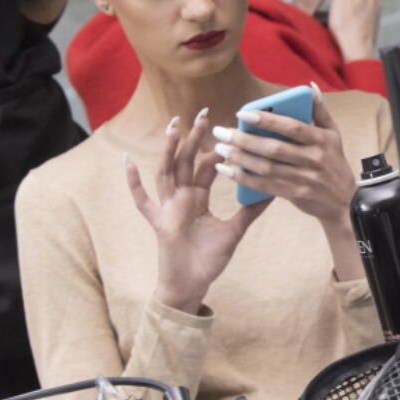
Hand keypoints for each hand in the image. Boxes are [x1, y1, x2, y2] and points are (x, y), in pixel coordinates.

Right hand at [126, 111, 269, 313]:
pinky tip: (127, 163)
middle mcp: (181, 198)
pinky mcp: (159, 222)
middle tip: (202, 114)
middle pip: (186, 162)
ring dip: (169, 150)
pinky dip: (134, 183)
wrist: (192, 285)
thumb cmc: (209, 260)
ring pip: (166, 173)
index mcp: (197, 198)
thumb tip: (271, 193)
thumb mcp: (233, 232)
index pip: (206, 167)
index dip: (215, 149)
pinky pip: (143, 201)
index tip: (227, 129)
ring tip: (173, 126)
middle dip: (193, 138)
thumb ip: (248, 212)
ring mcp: (167, 208)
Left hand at [212, 87, 356, 226]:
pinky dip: (244, 178)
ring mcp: (304, 179)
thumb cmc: (335, 163)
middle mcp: (313, 159)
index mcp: (322, 140)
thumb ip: (319, 111)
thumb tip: (309, 87)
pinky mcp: (295, 194)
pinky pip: (265, 185)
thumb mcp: (334, 135)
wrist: (345, 201)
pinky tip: (228, 170)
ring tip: (220, 149)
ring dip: (240, 158)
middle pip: (273, 148)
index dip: (266, 119)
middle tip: (221, 132)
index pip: (291, 127)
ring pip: (266, 167)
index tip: (242, 113)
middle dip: (244, 139)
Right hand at [328, 0, 390, 61]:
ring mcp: (376, 14)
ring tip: (346, 5)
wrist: (356, 53)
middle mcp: (377, 1)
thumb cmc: (348, 26)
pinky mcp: (372, 25)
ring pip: (372, 1)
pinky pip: (368, 14)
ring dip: (361, 0)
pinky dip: (360, 13)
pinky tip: (349, 19)